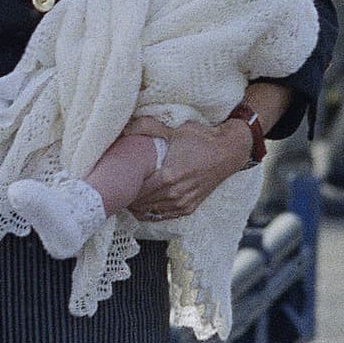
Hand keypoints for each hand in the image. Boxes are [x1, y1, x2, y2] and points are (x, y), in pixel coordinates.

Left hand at [129, 117, 250, 218]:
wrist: (228, 152)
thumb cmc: (201, 140)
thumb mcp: (174, 130)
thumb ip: (148, 127)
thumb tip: (126, 126)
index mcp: (168, 177)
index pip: (136, 190)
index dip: (123, 186)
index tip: (115, 180)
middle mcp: (175, 194)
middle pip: (140, 202)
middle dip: (127, 196)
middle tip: (117, 188)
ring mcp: (182, 203)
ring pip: (149, 212)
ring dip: (137, 205)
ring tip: (128, 195)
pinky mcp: (189, 208)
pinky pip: (162, 216)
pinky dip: (150, 212)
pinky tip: (143, 205)